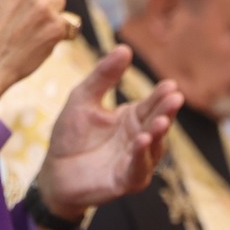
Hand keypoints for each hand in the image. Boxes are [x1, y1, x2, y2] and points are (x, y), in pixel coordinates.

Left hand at [34, 46, 183, 220]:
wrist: (54, 171)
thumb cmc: (71, 134)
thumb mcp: (83, 98)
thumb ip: (103, 76)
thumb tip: (124, 47)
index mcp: (131, 118)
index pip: (151, 104)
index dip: (161, 95)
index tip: (171, 84)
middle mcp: (139, 139)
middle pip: (157, 123)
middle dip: (166, 111)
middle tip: (175, 97)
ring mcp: (135, 161)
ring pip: (153, 147)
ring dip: (158, 134)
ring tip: (161, 121)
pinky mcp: (126, 181)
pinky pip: (138, 169)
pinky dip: (141, 156)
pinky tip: (142, 141)